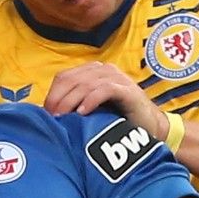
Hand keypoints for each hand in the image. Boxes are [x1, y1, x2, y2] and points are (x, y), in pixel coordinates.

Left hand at [44, 62, 166, 139]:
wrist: (152, 127)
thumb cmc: (119, 120)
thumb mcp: (93, 110)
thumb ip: (75, 106)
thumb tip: (48, 115)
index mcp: (93, 72)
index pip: (64, 77)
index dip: (52, 95)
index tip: (47, 115)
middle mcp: (104, 70)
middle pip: (72, 79)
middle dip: (58, 99)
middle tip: (53, 118)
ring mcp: (117, 78)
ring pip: (86, 84)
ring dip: (71, 101)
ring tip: (64, 117)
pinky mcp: (128, 90)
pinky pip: (105, 89)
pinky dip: (91, 100)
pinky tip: (83, 113)